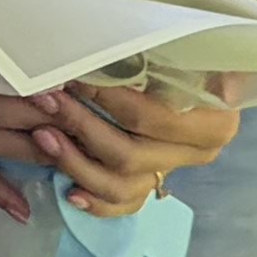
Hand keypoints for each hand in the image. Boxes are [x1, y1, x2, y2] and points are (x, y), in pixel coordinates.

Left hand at [42, 70, 244, 216]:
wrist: (200, 77)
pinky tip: (69, 191)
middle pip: (130, 154)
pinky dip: (96, 203)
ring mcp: (172, 172)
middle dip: (81, 127)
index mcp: (213, 122)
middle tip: (46, 101)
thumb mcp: (187, 51)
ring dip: (76, 164)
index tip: (72, 78)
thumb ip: (174, 58)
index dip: (107, 100)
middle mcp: (197, 154)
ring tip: (43, 136)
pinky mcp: (152, 185)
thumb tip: (173, 70)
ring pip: (121, 186)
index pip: (150, 117)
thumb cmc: (188, 55)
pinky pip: (123, 205)